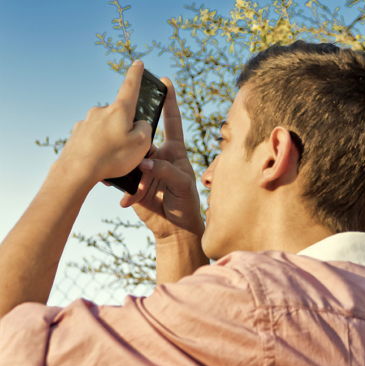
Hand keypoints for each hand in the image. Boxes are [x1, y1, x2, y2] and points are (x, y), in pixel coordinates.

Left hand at [59, 61, 151, 182]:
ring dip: (113, 142)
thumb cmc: (113, 156)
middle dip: (127, 129)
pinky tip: (101, 164)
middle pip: (121, 116)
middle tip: (131, 150)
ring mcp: (86, 123)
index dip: (136, 74)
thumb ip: (146, 129)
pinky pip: (94, 141)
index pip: (130, 87)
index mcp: (119, 110)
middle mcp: (101, 112)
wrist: (77, 171)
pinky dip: (100, 151)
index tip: (138, 63)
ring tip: (115, 163)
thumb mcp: (142, 144)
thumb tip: (139, 125)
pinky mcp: (77, 135)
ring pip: (107, 130)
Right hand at [120, 78, 203, 239]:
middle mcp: (157, 155)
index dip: (170, 101)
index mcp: (175, 151)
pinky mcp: (132, 182)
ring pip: (128, 157)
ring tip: (137, 185)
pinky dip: (121, 187)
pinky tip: (126, 199)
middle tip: (137, 153)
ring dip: (127, 169)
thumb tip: (145, 163)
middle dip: (136, 140)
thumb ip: (166, 170)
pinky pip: (120, 178)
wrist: (174, 228)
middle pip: (142, 138)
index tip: (165, 81)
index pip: (172, 121)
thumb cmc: (186, 203)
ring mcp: (143, 168)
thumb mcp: (182, 185)